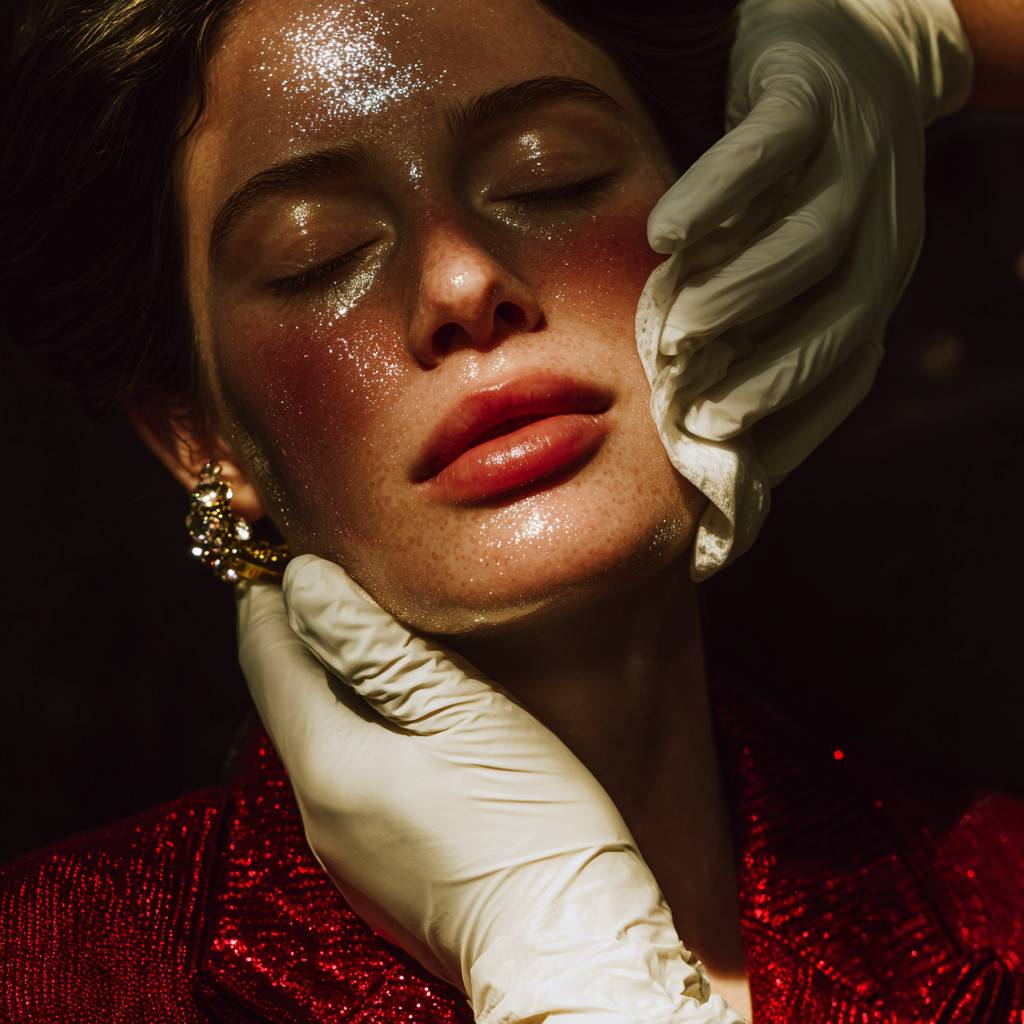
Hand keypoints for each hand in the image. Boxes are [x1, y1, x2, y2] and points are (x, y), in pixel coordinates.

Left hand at [237, 554, 747, 1022]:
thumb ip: (373, 646)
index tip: (277, 543)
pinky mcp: (377, 869)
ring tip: (365, 621)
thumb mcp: (458, 713)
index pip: (265, 658)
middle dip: (295, 630)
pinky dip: (353, 722)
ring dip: (327, 676)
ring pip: (316, 736)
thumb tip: (303, 583)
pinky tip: (398, 705)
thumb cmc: (527, 821)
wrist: (569, 949)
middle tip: (326, 567)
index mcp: (324, 765)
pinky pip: (345, 775)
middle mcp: (315, 811)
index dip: (263, 596)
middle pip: (286, 697)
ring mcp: (344, 848)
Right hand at [637, 0, 973, 579]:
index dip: (791, 408)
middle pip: (839, 312)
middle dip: (768, 368)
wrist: (859, 41)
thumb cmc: (803, 176)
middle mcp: (882, 222)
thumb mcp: (802, 253)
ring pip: (811, 241)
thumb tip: (707, 407)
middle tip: (695, 409)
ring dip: (741, 295)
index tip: (723, 444)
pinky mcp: (811, 89)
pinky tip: (667, 234)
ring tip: (678, 335)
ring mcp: (853, 156)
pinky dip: (719, 194)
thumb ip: (770, 318)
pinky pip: (772, 149)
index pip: (846, 359)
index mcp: (879, 272)